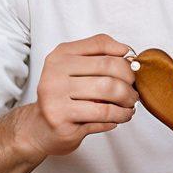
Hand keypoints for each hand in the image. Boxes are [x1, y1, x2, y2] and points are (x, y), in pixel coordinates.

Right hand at [14, 33, 138, 159]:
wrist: (39, 128)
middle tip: (133, 92)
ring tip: (129, 106)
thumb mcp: (76, 69)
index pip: (101, 44)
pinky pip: (103, 115)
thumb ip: (99, 55)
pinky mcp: (61, 119)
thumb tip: (126, 52)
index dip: (123, 57)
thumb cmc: (64, 97)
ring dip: (127, 101)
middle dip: (129, 81)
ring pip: (108, 92)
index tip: (133, 69)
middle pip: (108, 68)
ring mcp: (55, 96)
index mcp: (60, 55)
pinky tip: (120, 117)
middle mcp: (55, 73)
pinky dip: (119, 116)